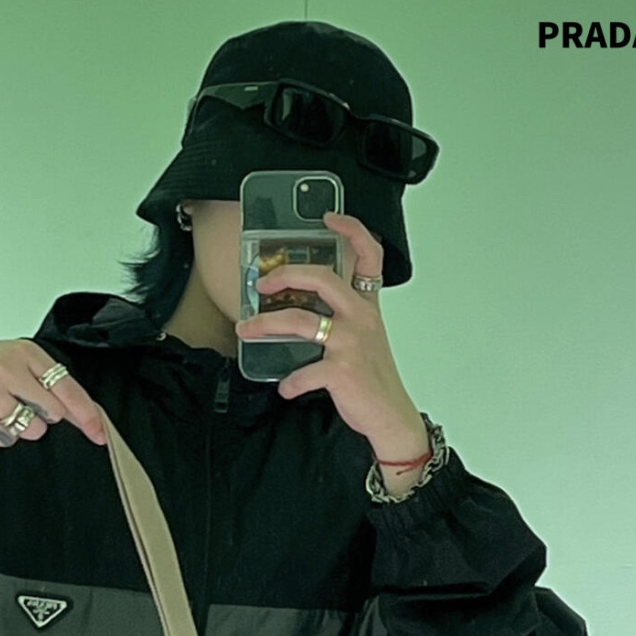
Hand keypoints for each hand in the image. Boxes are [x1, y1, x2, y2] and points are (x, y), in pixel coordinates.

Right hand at [0, 339, 107, 449]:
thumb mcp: (18, 360)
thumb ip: (48, 382)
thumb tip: (82, 413)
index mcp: (27, 353)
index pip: (67, 388)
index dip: (86, 414)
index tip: (99, 432)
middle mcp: (10, 369)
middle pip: (53, 412)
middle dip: (46, 416)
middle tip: (25, 402)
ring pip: (31, 429)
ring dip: (24, 427)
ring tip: (5, 409)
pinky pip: (7, 438)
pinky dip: (3, 433)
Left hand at [234, 210, 427, 458]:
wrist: (390, 417)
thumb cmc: (373, 378)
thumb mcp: (364, 339)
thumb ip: (339, 318)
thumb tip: (296, 308)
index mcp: (367, 307)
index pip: (370, 257)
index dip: (353, 231)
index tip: (329, 218)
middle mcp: (361, 319)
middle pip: (323, 278)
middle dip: (286, 275)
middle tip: (261, 284)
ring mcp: (352, 343)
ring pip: (301, 321)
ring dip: (265, 325)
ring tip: (245, 330)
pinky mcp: (342, 371)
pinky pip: (304, 372)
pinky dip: (290, 382)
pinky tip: (285, 388)